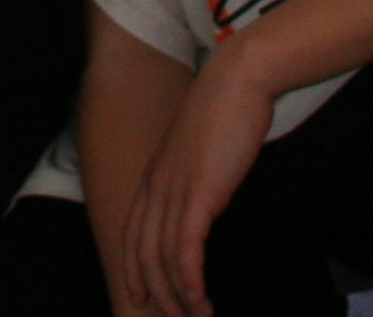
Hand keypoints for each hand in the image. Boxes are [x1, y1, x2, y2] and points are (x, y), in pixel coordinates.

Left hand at [120, 49, 270, 316]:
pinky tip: (200, 300)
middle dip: (155, 293)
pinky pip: (185, 251)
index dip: (134, 268)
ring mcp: (173, 190)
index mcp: (154, 174)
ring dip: (178, 297)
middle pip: (142, 254)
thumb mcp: (201, 145)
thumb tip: (206, 192)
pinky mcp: (198, 194)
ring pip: (162, 259)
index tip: (142, 296)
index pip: (132, 233)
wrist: (239, 78)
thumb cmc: (228, 106)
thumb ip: (195, 171)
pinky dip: (190, 282)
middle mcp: (155, 186)